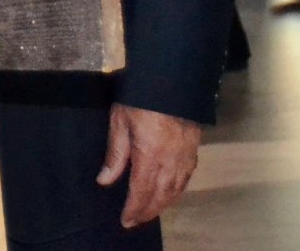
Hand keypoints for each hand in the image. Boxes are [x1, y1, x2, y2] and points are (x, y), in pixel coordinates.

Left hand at [97, 102, 200, 227]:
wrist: (171, 79)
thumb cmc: (140, 98)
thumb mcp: (119, 122)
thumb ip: (115, 154)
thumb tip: (105, 180)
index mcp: (150, 155)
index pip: (141, 191)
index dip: (134, 209)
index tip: (126, 220)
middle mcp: (171, 161)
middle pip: (160, 195)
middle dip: (148, 211)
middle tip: (136, 221)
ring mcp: (185, 156)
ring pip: (176, 190)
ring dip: (163, 204)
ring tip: (151, 212)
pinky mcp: (193, 149)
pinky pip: (186, 178)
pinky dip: (177, 190)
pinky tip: (170, 192)